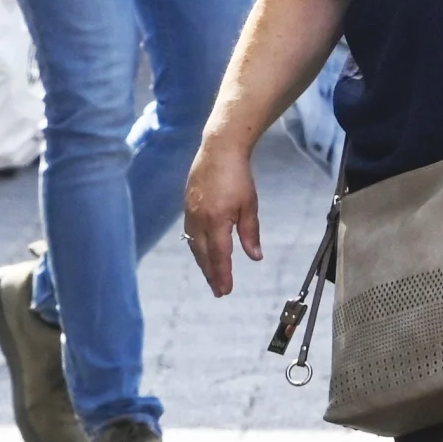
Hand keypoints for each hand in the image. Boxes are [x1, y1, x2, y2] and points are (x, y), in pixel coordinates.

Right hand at [183, 139, 259, 295]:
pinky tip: (201, 252)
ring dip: (203, 263)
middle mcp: (199, 220)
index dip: (222, 274)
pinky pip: (189, 234)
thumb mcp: (249, 206)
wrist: (218, 150)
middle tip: (218, 291)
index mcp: (216, 221)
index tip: (225, 290)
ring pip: (194, 245)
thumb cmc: (238, 176)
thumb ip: (250, 233)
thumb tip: (255, 257)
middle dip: (211, 274)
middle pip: (203, 255)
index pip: (219, 255)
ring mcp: (190, 214)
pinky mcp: (187, 207)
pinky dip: (196, 247)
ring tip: (211, 276)